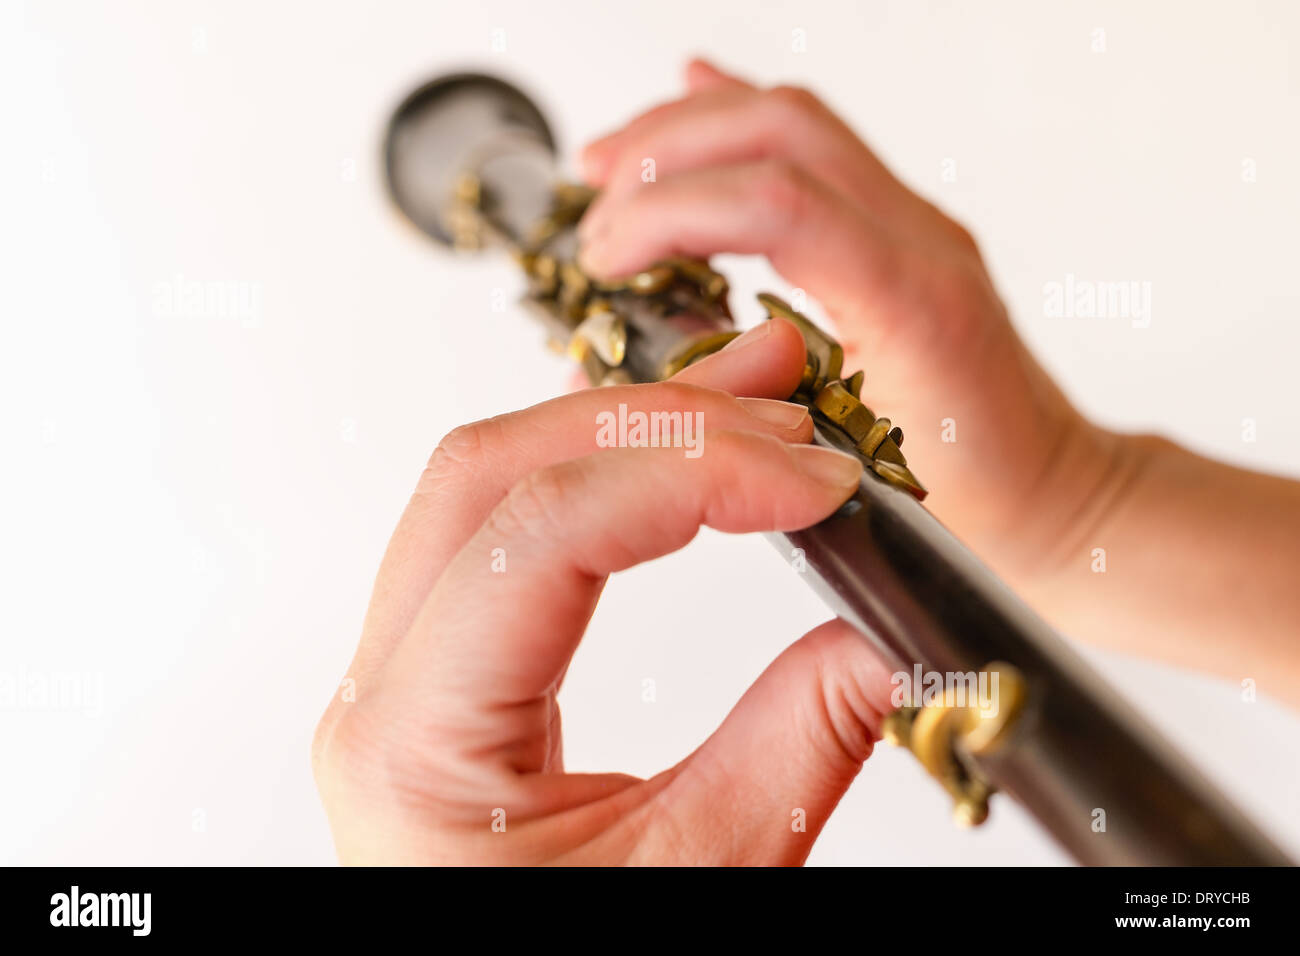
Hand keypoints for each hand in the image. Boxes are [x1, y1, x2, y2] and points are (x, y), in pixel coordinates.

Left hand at [312, 322, 898, 863]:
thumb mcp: (704, 878)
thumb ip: (798, 745)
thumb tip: (894, 636)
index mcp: (417, 743)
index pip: (538, 536)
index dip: (687, 476)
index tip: (814, 480)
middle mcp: (391, 687)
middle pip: (492, 473)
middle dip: (649, 420)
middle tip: (780, 401)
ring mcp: (412, 669)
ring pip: (491, 482)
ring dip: (624, 426)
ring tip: (750, 396)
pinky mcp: (455, 667)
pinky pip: (508, 530)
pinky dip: (603, 475)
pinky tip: (679, 455)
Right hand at [578, 60, 1119, 581]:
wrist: (1052, 490)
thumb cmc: (972, 499)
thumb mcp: (838, 474)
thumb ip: (741, 407)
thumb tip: (631, 360)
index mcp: (915, 301)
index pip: (778, 205)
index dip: (670, 214)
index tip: (605, 256)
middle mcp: (923, 241)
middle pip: (781, 133)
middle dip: (666, 153)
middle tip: (594, 204)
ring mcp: (917, 223)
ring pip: (796, 124)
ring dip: (692, 130)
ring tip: (614, 166)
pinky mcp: (902, 227)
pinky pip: (818, 146)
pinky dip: (741, 123)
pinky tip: (696, 101)